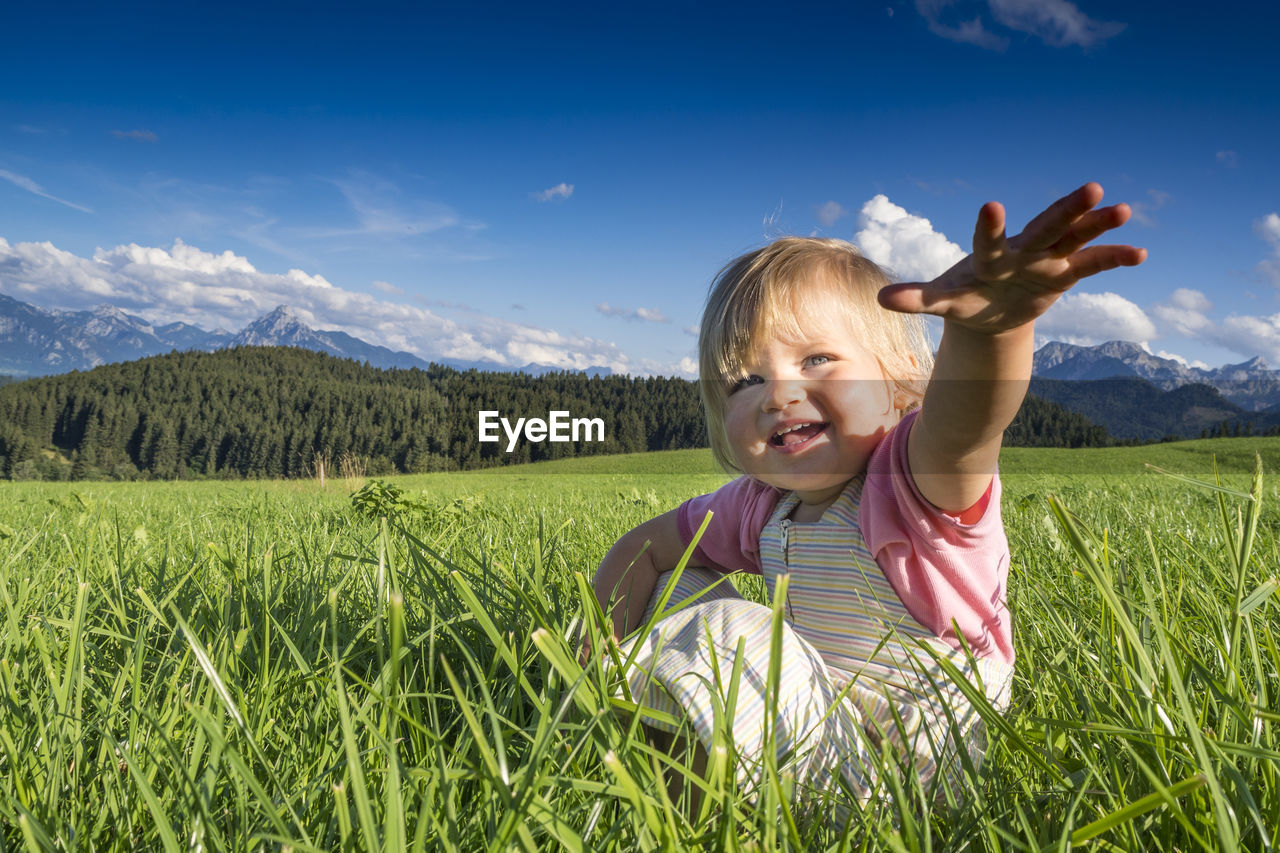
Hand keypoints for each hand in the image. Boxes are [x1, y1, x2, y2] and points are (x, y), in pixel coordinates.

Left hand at [877, 183, 1146, 334]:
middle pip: (1045, 226)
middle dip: (1067, 209)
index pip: (989, 239)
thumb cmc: (963, 297)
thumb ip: (917, 299)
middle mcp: (1021, 249)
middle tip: (1092, 186)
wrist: (989, 309)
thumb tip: (880, 299)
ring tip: (1123, 209)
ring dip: (1098, 224)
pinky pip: (1092, 263)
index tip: (991, 207)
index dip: (990, 226)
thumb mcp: (942, 302)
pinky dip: (1114, 258)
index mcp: (988, 256)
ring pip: (1074, 236)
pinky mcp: (1064, 272)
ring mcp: (1046, 258)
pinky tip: (1141, 254)